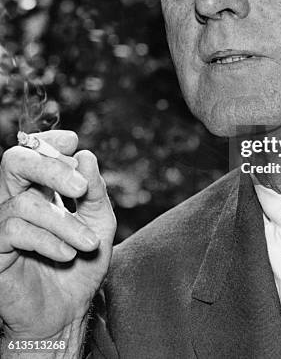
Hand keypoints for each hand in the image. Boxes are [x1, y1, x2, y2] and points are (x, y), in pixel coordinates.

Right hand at [0, 130, 115, 340]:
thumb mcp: (100, 222)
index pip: (33, 151)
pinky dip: (48, 240)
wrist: (68, 312)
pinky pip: (15, 231)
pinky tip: (68, 254)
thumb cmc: (82, 265)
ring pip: (25, 203)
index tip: (72, 142)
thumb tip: (85, 155)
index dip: (47, 140)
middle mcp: (17, 200)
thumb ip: (95, 190)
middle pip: (15, 162)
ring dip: (64, 223)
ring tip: (89, 244)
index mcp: (41, 189)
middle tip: (80, 188)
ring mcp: (3, 224)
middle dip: (49, 167)